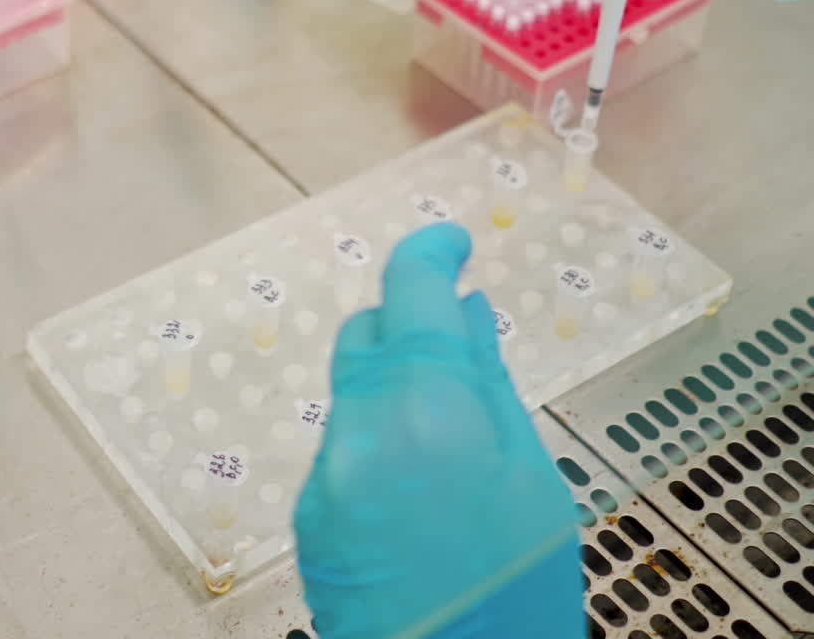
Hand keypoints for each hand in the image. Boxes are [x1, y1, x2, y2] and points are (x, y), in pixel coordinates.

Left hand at [294, 224, 581, 638]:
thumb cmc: (518, 596)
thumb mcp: (531, 484)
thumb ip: (488, 385)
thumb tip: (468, 311)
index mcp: (424, 412)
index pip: (408, 291)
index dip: (430, 249)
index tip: (455, 241)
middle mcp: (357, 429)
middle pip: (366, 333)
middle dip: (409, 327)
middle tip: (464, 355)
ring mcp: (323, 473)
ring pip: (355, 391)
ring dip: (398, 391)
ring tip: (456, 455)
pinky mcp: (307, 512)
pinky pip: (344, 445)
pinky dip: (379, 443)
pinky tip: (422, 499)